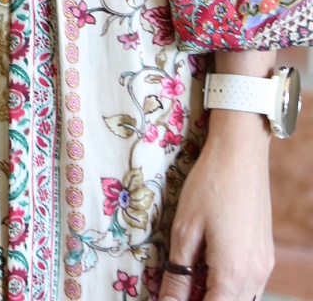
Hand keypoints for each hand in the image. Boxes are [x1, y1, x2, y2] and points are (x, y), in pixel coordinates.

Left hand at [160, 109, 272, 300]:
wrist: (241, 153)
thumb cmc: (209, 185)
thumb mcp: (185, 229)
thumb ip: (178, 273)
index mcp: (232, 273)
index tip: (171, 298)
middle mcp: (254, 277)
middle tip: (178, 289)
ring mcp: (264, 267)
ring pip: (242, 300)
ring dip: (218, 296)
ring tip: (192, 281)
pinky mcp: (266, 256)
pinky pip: (250, 287)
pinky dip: (230, 288)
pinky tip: (210, 271)